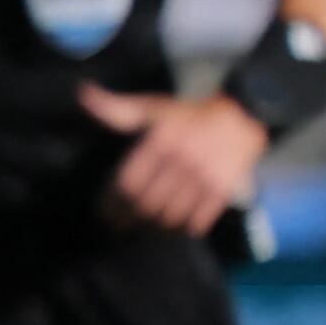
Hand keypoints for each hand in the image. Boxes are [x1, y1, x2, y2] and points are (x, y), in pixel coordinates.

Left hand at [81, 86, 264, 238]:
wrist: (242, 115)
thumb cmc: (187, 115)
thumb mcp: (151, 109)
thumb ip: (116, 109)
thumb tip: (83, 94)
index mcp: (161, 142)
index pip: (128, 185)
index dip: (111, 204)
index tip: (104, 213)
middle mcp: (183, 160)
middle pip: (145, 204)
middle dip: (127, 219)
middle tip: (118, 225)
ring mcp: (205, 176)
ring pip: (169, 216)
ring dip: (151, 227)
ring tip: (140, 227)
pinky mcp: (222, 189)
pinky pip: (196, 221)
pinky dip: (180, 230)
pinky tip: (169, 228)